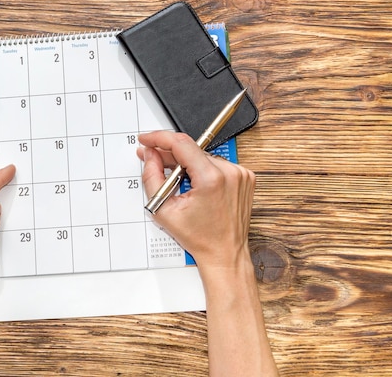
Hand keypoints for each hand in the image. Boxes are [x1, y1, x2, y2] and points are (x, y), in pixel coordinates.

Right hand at [137, 131, 254, 268]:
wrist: (224, 253)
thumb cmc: (199, 238)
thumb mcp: (164, 209)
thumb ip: (151, 177)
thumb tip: (149, 155)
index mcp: (211, 179)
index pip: (180, 143)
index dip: (158, 138)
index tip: (146, 139)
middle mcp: (229, 172)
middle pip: (191, 149)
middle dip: (169, 154)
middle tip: (153, 161)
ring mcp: (240, 174)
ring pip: (202, 156)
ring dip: (187, 163)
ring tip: (178, 183)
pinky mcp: (245, 177)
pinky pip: (216, 164)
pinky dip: (203, 170)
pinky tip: (196, 186)